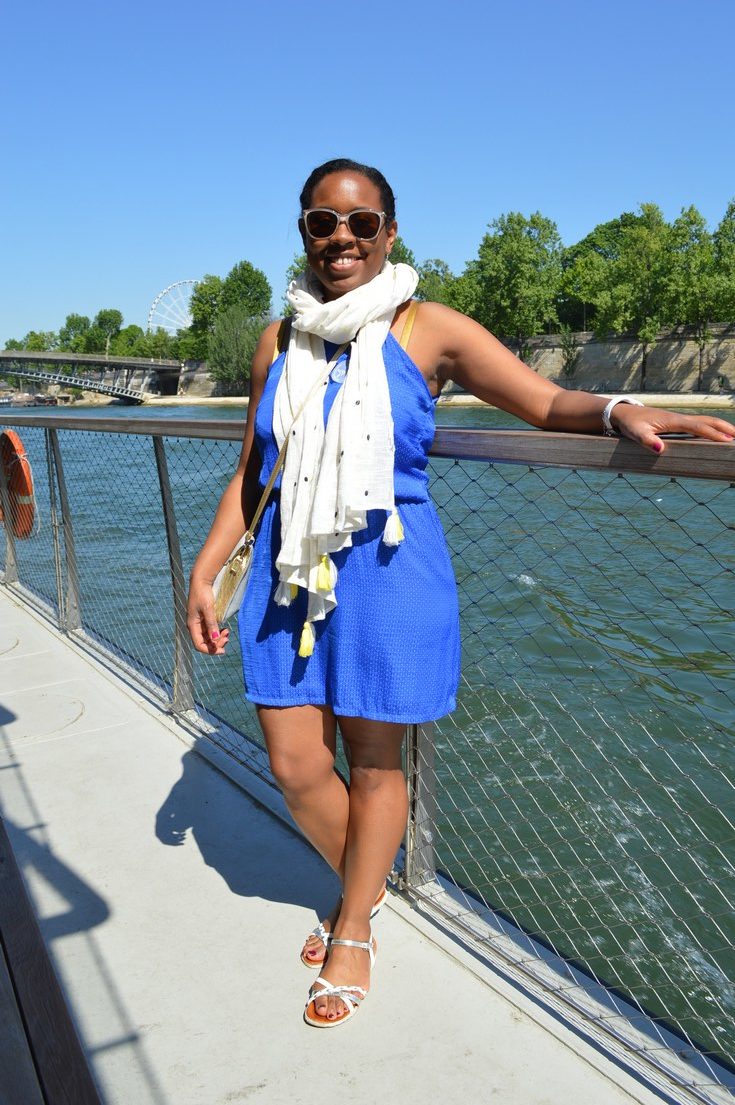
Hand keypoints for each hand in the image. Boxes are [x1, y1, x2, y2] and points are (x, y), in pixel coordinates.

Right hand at [187, 576, 229, 654]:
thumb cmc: (203, 593)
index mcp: (192, 625)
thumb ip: (212, 624)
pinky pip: (211, 630)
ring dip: (218, 638)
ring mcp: (200, 623)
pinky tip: (225, 629)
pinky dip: (218, 632)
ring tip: (227, 633)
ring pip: (208, 637)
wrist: (201, 581)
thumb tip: (215, 639)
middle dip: (216, 643)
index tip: (222, 650)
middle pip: (205, 642)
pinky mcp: (204, 618)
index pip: (199, 645)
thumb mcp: (208, 609)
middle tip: (227, 638)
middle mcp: (195, 626)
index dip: (210, 650)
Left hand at [611, 405, 734, 454]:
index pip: (698, 427)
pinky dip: (710, 428)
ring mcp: (679, 420)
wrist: (624, 414)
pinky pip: (698, 425)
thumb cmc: (630, 424)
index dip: (713, 434)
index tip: (727, 440)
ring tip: (733, 436)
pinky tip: (714, 435)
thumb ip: (647, 441)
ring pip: (704, 422)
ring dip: (720, 428)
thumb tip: (660, 450)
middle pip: (707, 421)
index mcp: (673, 421)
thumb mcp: (636, 433)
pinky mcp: (676, 423)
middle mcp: (679, 418)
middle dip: (724, 428)